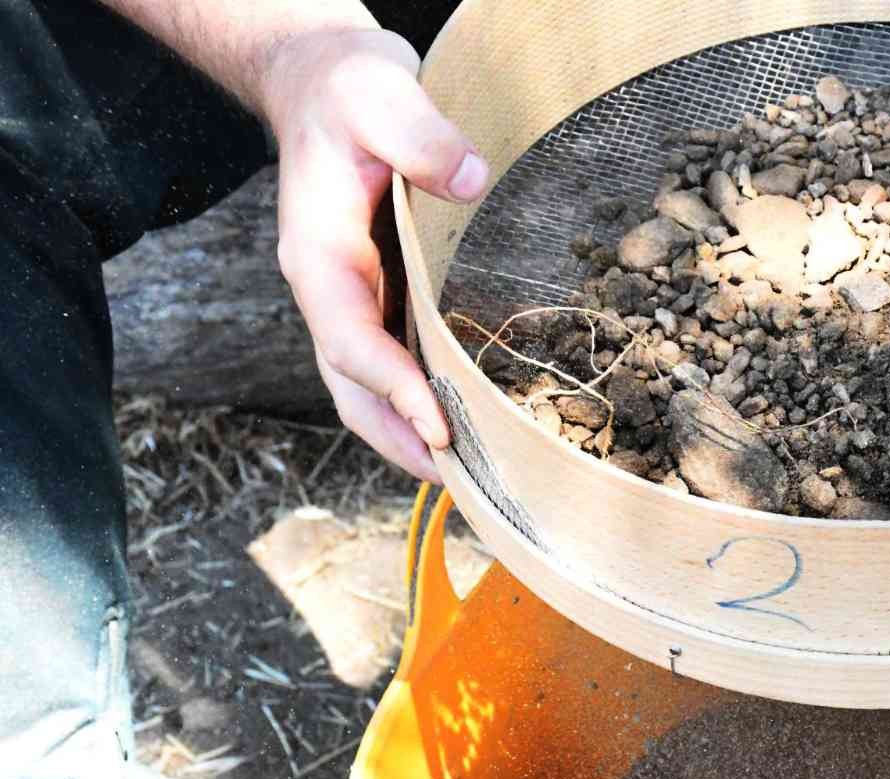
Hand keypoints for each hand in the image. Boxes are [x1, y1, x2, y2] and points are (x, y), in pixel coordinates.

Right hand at [261, 28, 488, 480]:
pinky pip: (395, 366)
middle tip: (461, 482)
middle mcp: (327, 291)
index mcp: (316, 255)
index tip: (438, 424)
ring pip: (369, 388)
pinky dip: (424, 404)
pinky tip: (470, 430)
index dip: (391, 386)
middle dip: (400, 439)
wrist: (328, 84)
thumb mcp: (378, 94)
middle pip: (351, 388)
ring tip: (470, 480)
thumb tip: (472, 179)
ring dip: (410, 436)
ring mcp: (351, 301)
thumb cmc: (348, 90)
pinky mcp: (380, 299)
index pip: (348, 338)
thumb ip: (420, 137)